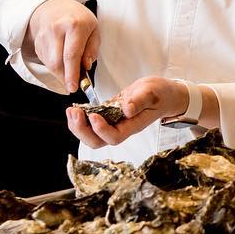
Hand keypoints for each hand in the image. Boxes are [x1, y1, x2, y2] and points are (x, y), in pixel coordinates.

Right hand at [27, 0, 99, 92]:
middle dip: (65, 78)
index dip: (72, 74)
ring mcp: (44, 36)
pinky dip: (55, 66)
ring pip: (50, 64)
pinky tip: (61, 59)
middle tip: (73, 85)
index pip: (71, 54)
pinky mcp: (37, 42)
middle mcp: (56, 30)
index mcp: (74, 25)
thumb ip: (92, 49)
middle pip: (57, 62)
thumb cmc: (78, 18)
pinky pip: (46, 61)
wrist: (53, 6)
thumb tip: (86, 66)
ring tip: (71, 68)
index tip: (74, 87)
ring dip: (61, 72)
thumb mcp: (94, 29)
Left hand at [65, 76, 187, 149]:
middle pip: (98, 142)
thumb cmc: (160, 94)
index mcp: (133, 126)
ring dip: (78, 126)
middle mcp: (121, 128)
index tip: (93, 115)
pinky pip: (91, 125)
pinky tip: (76, 109)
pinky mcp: (108, 116)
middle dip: (82, 130)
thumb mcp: (152, 92)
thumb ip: (140, 100)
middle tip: (74, 113)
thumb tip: (127, 110)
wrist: (162, 93)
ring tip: (72, 111)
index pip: (114, 137)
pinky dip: (81, 119)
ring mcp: (114, 124)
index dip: (101, 130)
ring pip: (92, 136)